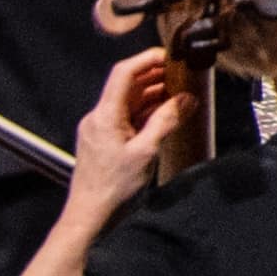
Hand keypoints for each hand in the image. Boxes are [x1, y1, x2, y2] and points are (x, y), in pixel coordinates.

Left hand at [64, 45, 184, 217]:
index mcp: (105, 115)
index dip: (147, 59)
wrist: (90, 218)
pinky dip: (148, 114)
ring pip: (129, 103)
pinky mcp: (105, 142)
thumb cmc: (112, 189)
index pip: (124, 73)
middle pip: (128, 86)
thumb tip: (186, 99)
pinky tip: (165, 118)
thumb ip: (166, 121)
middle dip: (156, 78)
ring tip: (180, 96)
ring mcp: (101, 130)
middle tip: (183, 76)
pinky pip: (128, 119)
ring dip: (154, 97)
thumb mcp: (146, 152)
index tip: (171, 57)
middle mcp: (99, 118)